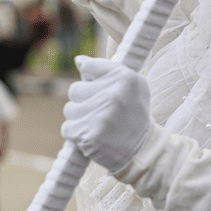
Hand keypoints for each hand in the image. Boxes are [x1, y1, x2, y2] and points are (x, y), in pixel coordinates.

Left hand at [61, 56, 152, 172]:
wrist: (141, 150)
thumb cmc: (134, 113)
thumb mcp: (132, 85)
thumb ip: (105, 69)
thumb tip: (79, 60)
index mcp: (125, 77)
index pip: (89, 66)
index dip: (92, 80)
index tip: (101, 90)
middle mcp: (113, 94)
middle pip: (75, 89)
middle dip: (83, 100)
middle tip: (100, 111)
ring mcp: (100, 115)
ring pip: (69, 109)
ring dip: (79, 118)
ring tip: (97, 124)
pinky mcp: (89, 135)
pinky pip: (68, 128)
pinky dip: (76, 134)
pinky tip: (92, 135)